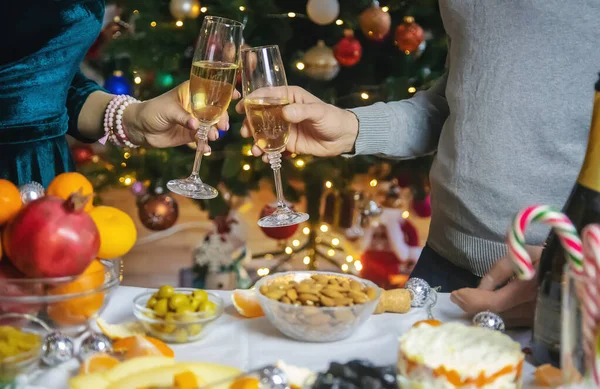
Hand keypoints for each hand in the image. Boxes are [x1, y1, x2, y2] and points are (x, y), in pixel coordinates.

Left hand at [124, 81, 239, 150]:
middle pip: (215, 111)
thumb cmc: (151, 111)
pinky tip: (205, 150)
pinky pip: (201, 140)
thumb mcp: (167, 111)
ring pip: (210, 126)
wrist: (139, 129)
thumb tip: (196, 125)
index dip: (225, 92)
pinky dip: (204, 145)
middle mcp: (195, 106)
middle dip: (221, 118)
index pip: (211, 90)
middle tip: (222, 127)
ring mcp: (194, 121)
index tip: (236, 96)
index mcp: (190, 93)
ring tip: (212, 137)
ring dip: (214, 132)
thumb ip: (183, 117)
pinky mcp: (190, 135)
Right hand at [235, 86, 358, 160]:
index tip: (241, 108)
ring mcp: (284, 128)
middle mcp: (283, 111)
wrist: (344, 138)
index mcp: (289, 97)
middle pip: (260, 116)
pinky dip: (268, 153)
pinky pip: (273, 147)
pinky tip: (266, 158)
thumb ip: (302, 111)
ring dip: (256, 142)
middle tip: (246, 133)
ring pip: (264, 133)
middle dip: (250, 125)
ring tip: (255, 150)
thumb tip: (285, 113)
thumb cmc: (332, 118)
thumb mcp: (318, 112)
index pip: (266, 95)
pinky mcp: (288, 143)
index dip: (252, 100)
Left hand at [450, 245, 542, 327]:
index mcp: (529, 287)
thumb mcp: (519, 254)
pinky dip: (493, 316)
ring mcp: (535, 318)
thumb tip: (479, 290)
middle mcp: (532, 307)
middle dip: (471, 307)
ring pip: (500, 320)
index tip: (456, 293)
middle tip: (456, 298)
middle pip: (494, 315)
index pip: (494, 302)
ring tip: (464, 301)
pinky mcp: (536, 323)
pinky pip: (509, 322)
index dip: (473, 300)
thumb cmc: (541, 256)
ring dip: (479, 312)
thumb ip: (497, 272)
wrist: (567, 267)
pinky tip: (481, 307)